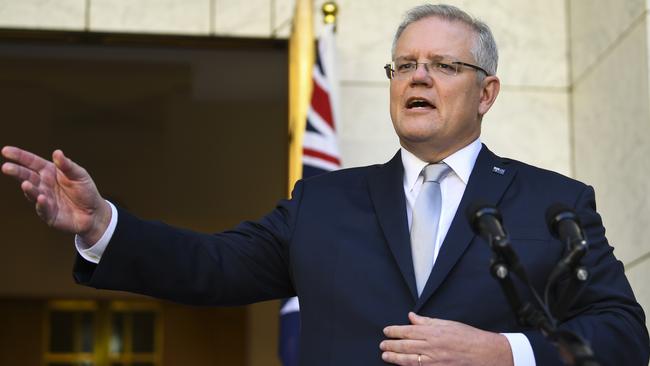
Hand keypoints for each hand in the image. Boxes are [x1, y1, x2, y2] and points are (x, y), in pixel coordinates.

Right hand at [1, 146, 110, 244]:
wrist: (94, 213)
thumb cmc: (85, 191)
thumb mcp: (80, 175)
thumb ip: (67, 165)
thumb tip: (57, 153)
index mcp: (50, 172)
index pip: (32, 162)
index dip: (19, 156)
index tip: (5, 151)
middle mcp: (43, 184)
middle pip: (27, 176)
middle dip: (16, 172)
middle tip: (6, 167)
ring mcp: (44, 199)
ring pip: (33, 193)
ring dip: (28, 189)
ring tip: (25, 184)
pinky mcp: (48, 214)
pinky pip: (43, 208)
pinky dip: (41, 203)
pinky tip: (41, 198)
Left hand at [380, 312, 512, 365]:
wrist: (484, 353)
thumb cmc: (467, 336)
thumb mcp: (447, 323)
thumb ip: (426, 321)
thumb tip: (411, 316)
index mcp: (433, 332)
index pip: (408, 331)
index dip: (395, 331)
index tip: (386, 330)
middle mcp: (432, 346)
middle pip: (405, 346)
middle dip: (391, 345)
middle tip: (382, 344)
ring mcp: (434, 361)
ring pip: (409, 360)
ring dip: (395, 358)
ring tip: (385, 356)